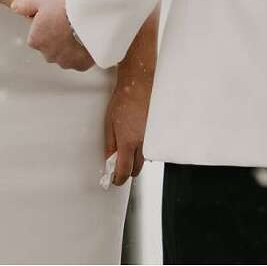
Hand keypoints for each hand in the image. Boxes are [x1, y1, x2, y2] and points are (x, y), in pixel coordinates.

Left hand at [13, 0, 94, 70]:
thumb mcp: (41, 0)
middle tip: (68, 22)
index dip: (47, 26)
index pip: (37, 36)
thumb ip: (25, 5)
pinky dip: (82, 54)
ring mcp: (65, 61)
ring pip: (65, 55)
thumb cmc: (65, 7)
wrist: (89, 15)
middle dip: (58, 38)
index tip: (56, 17)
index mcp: (36, 41)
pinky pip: (79, 61)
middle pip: (51, 47)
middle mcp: (48, 55)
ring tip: (79, 31)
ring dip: (70, 47)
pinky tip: (86, 41)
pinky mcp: (80, 65)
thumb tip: (15, 7)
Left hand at [104, 69, 150, 186]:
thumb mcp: (109, 124)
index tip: (114, 180)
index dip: (118, 179)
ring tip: (127, 149)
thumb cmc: (123, 100)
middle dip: (127, 171)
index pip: (124, 171)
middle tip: (118, 165)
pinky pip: (151, 149)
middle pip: (136, 169)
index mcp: (128, 142)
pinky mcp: (157, 134)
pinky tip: (137, 139)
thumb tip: (109, 162)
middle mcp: (143, 143)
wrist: (140, 84)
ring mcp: (152, 138)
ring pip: (144, 160)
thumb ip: (110, 145)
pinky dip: (144, 150)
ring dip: (136, 160)